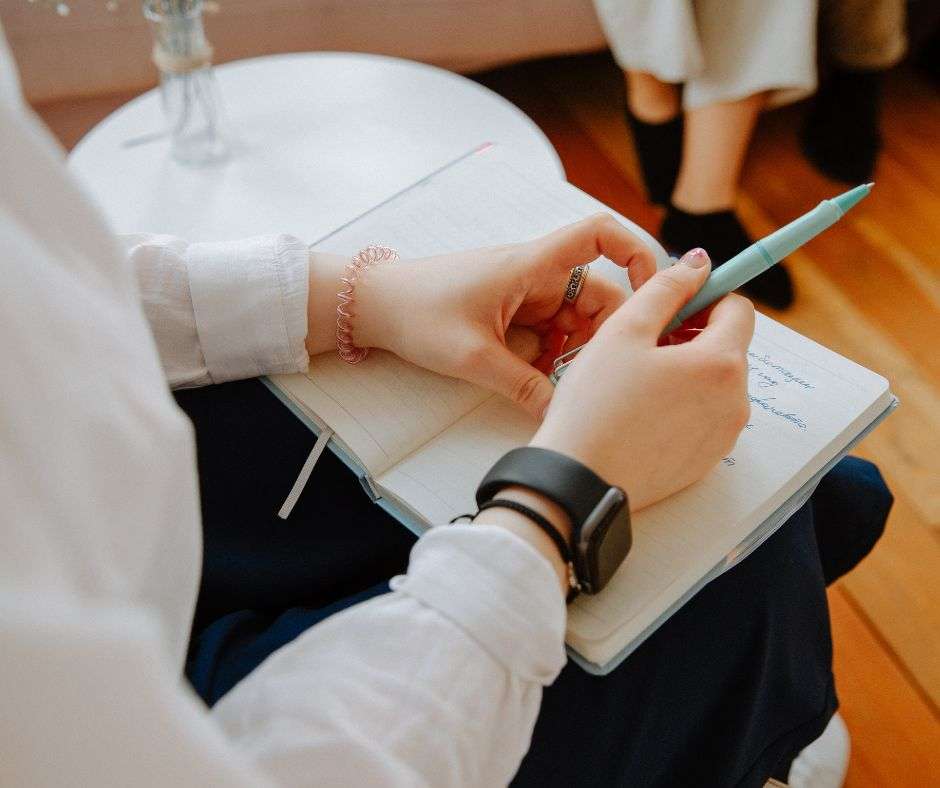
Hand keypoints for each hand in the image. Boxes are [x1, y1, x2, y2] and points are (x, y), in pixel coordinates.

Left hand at [352, 215, 657, 417]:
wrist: (373, 306)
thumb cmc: (417, 312)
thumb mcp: (473, 356)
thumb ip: (522, 386)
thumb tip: (560, 412)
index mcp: (531, 265)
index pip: (599, 234)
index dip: (636, 252)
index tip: (653, 291)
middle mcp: (536, 274)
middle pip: (597, 294)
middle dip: (600, 335)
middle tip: (590, 374)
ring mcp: (524, 294)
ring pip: (573, 320)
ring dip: (572, 351)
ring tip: (555, 382)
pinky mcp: (512, 313)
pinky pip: (549, 333)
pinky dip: (550, 356)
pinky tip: (534, 379)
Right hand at [532, 248, 754, 510]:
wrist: (579, 480)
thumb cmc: (595, 405)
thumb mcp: (624, 330)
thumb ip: (666, 288)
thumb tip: (698, 263)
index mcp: (721, 363)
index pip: (738, 309)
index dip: (705, 297)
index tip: (672, 303)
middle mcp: (735, 402)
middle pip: (728, 347)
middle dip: (692, 335)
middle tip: (642, 343)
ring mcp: (723, 436)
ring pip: (714, 383)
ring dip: (686, 370)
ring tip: (637, 380)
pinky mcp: (706, 461)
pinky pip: (703, 417)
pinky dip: (681, 405)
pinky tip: (641, 411)